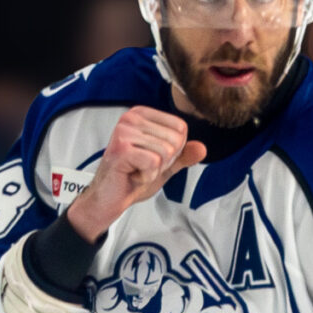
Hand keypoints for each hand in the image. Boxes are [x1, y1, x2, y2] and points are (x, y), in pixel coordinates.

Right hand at [65, 106, 205, 240]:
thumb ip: (184, 155)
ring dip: (155, 169)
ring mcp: (124, 131)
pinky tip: (133, 175)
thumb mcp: (165, 165)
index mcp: (142, 115)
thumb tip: (202, 148)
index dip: (174, 151)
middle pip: (175, 139)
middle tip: (143, 166)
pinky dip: (147, 176)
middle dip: (165, 162)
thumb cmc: (132, 178)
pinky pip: (154, 162)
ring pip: (166, 151)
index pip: (180, 128)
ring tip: (137, 170)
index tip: (152, 158)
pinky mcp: (121, 148)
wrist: (110, 198)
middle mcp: (131, 118)